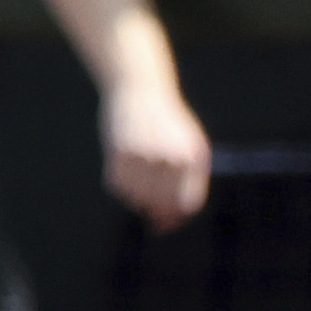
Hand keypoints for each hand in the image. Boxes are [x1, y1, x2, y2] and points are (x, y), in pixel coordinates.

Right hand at [101, 76, 213, 229]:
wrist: (141, 88)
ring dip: (132, 195)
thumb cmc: (166, 123)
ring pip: (135, 195)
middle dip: (150, 206)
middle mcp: (172, 157)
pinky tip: (120, 168)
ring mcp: (146, 153)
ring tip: (133, 176)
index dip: (174, 216)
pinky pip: (116, 183)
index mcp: (194, 157)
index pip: (186, 202)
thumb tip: (167, 223)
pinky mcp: (120, 149)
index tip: (162, 222)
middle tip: (143, 198)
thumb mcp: (187, 148)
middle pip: (159, 201)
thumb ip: (183, 185)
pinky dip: (117, 183)